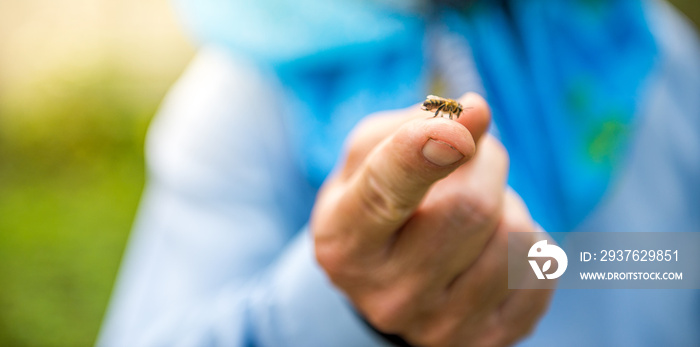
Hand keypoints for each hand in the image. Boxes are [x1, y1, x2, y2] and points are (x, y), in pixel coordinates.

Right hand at [311, 93, 552, 346]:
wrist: (386, 286)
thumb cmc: (376, 204)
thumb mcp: (364, 160)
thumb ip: (408, 127)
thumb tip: (474, 114)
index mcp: (345, 242)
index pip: (386, 192)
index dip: (428, 150)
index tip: (471, 112)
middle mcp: (388, 294)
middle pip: (470, 206)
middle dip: (484, 160)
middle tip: (471, 152)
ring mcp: (440, 327)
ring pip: (513, 236)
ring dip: (506, 202)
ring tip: (476, 209)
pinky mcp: (490, 342)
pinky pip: (542, 270)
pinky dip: (527, 241)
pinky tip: (494, 244)